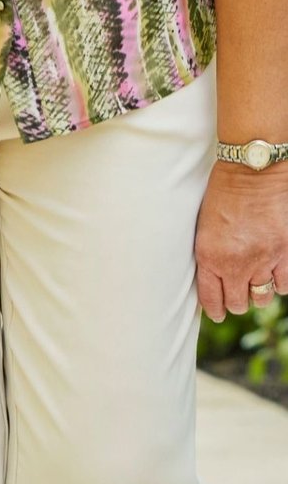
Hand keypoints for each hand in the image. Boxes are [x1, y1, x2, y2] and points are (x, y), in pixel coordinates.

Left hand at [195, 161, 287, 319]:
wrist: (252, 171)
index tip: (218, 312)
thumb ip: (209, 255)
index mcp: (209, 256)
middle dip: (236, 301)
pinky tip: (274, 271)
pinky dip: (279, 281)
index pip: (211, 299)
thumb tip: (213, 282)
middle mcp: (235, 263)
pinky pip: (284, 284)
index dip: (215, 310)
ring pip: (262, 297)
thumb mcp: (204, 226)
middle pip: (238, 303)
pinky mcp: (285, 252)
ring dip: (258, 292)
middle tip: (238, 294)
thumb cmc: (223, 193)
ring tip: (256, 281)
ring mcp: (263, 259)